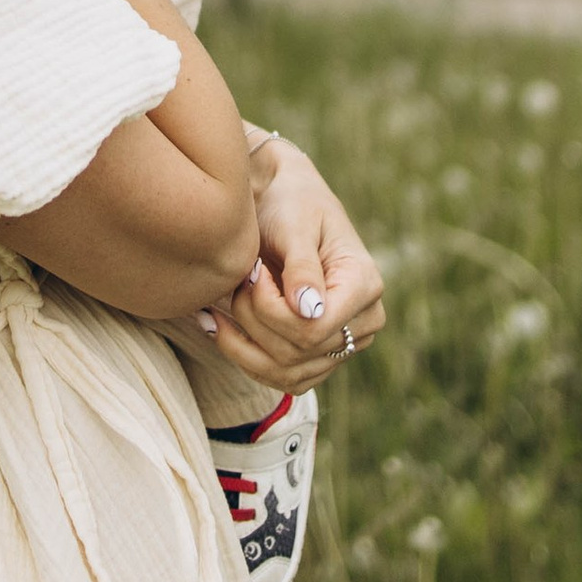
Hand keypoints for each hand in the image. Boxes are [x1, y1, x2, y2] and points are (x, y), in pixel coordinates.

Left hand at [187, 136, 384, 393]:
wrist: (286, 203)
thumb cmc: (291, 205)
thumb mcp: (295, 225)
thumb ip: (301, 266)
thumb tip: (309, 311)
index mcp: (365, 285)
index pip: (315, 328)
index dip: (273, 310)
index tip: (254, 271)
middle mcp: (364, 322)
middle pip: (298, 351)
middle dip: (254, 318)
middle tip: (240, 278)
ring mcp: (343, 344)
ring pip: (286, 373)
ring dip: (242, 343)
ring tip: (220, 306)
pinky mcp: (318, 357)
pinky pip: (281, 378)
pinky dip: (244, 357)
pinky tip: (217, 327)